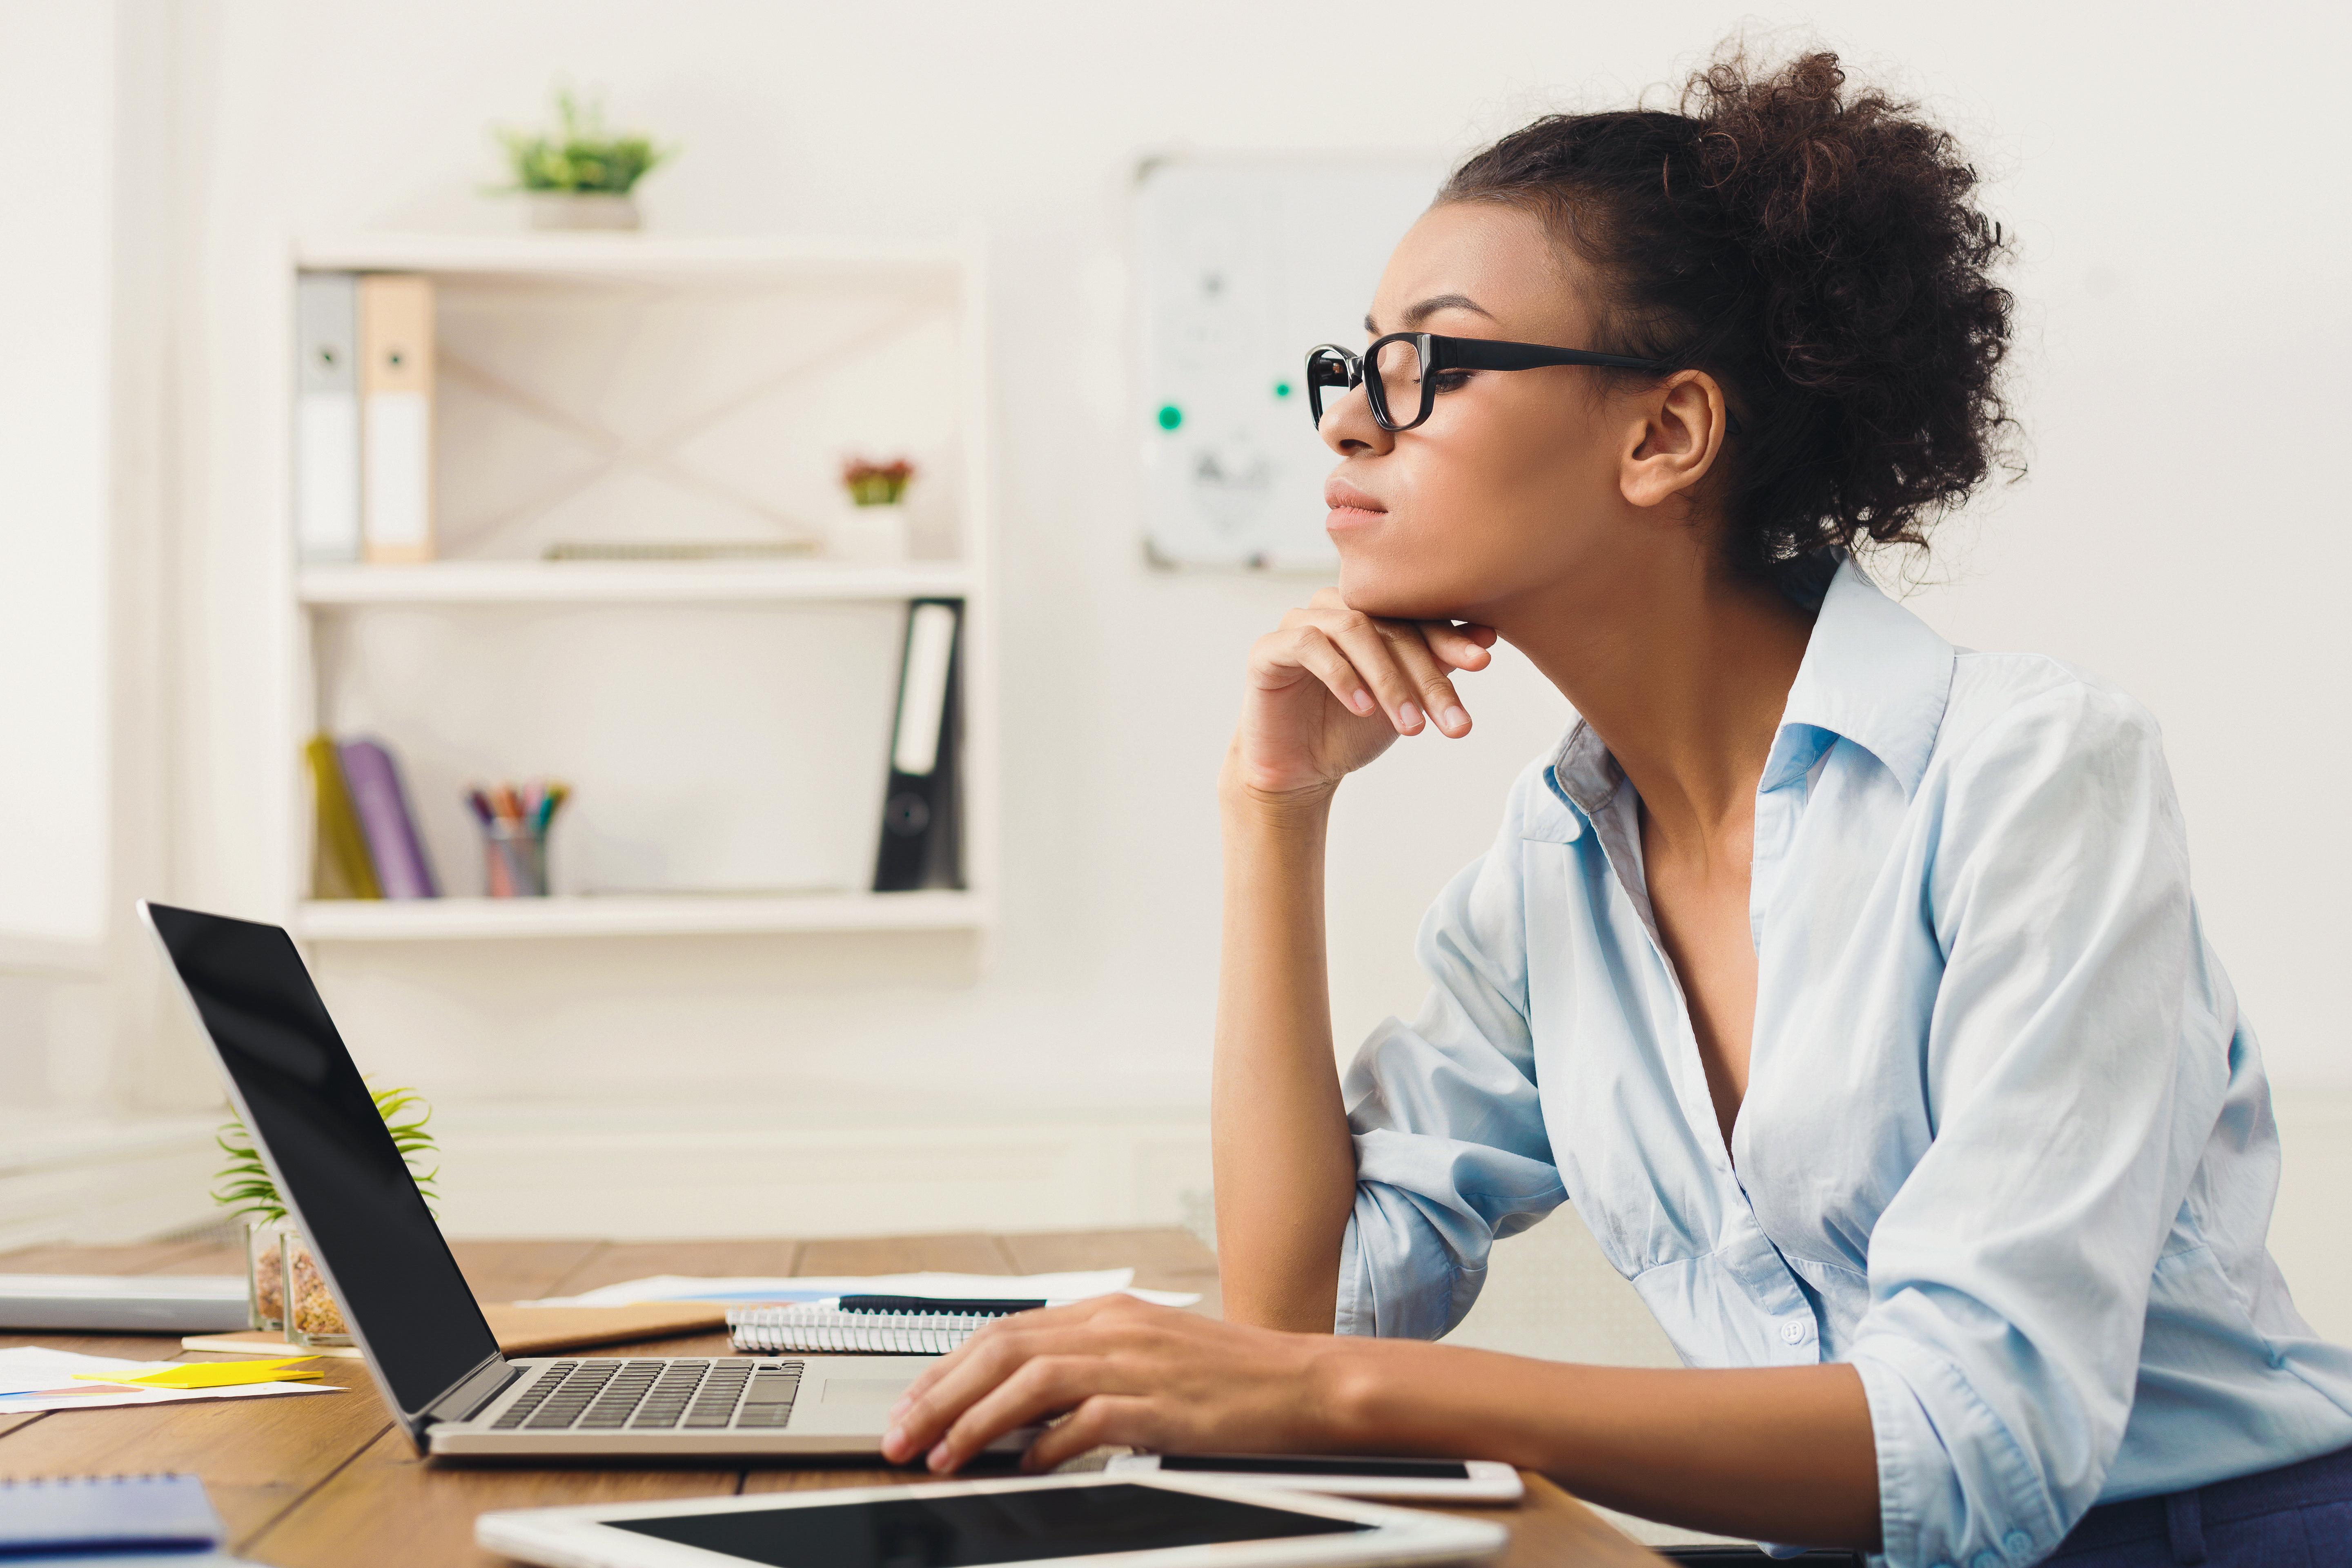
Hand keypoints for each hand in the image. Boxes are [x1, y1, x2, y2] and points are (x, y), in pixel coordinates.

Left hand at [879, 1295, 1351, 1474]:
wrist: (1306, 1383)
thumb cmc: (1233, 1377)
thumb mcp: (1152, 1353)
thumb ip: (1090, 1367)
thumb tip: (1024, 1410)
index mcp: (1109, 1312)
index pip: (1006, 1330)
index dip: (947, 1367)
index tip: (911, 1402)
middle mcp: (1115, 1328)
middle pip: (1001, 1349)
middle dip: (938, 1394)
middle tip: (900, 1434)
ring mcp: (1138, 1363)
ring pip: (1029, 1381)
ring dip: (974, 1421)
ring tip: (942, 1456)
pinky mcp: (1160, 1406)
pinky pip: (1085, 1421)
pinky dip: (1046, 1445)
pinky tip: (1027, 1466)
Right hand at [1229, 588, 1496, 800]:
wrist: (1299, 771)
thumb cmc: (1352, 730)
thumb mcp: (1406, 698)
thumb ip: (1437, 663)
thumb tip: (1488, 634)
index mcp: (1370, 612)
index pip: (1415, 615)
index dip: (1450, 638)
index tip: (1482, 663)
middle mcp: (1335, 608)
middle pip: (1390, 625)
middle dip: (1426, 675)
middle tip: (1453, 720)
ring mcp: (1299, 623)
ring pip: (1354, 629)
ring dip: (1388, 679)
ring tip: (1410, 725)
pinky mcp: (1268, 648)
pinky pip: (1308, 645)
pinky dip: (1342, 676)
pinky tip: (1363, 708)